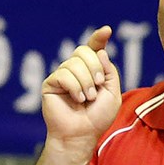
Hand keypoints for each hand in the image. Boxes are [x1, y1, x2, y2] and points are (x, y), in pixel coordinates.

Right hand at [40, 26, 121, 147]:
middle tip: (97, 87)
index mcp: (91, 70)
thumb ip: (109, 71)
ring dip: (85, 82)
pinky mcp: (51, 83)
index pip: (93, 48)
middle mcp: (76, 69)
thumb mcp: (112, 93)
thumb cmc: (97, 118)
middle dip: (94, 68)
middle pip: (84, 51)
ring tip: (87, 99)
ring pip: (74, 63)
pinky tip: (76, 99)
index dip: (98, 38)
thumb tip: (99, 51)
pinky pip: (64, 74)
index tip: (107, 30)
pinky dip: (74, 87)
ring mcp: (62, 75)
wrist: (81, 134)